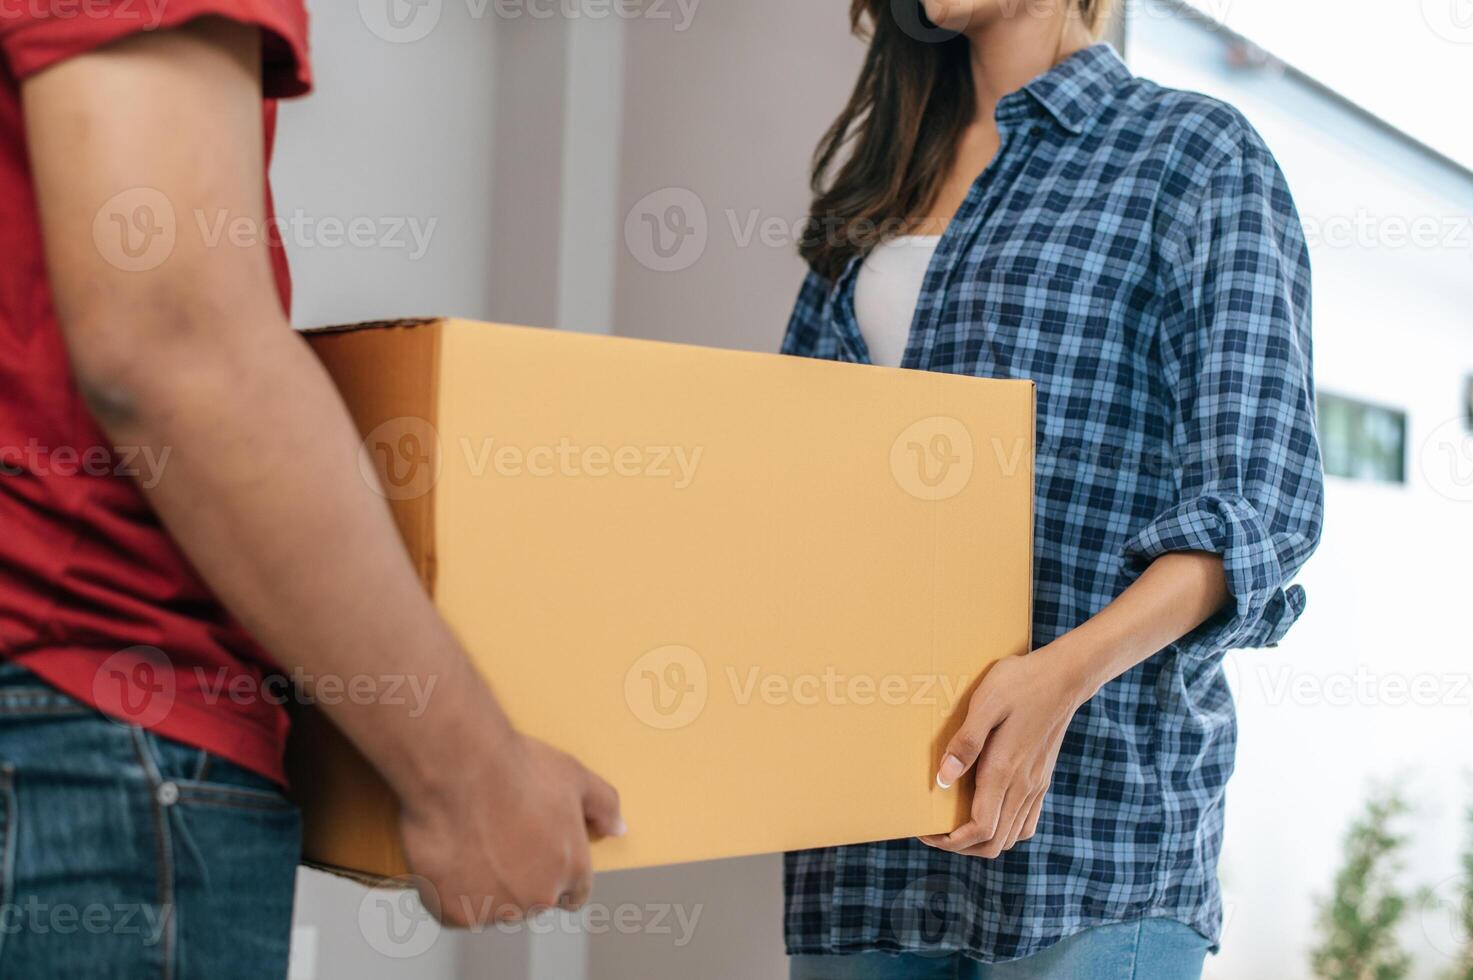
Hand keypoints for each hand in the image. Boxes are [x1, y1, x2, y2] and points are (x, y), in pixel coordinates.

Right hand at [398, 731, 623, 925]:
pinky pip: (454, 908)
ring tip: (471, 841)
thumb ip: (605, 806)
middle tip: (498, 837)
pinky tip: (450, 855)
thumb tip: (619, 828)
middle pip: (531, 899)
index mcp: (571, 871)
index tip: (537, 855)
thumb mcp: (576, 777)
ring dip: (484, 886)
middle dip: (519, 877)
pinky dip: (450, 890)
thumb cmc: (519, 770)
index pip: (572, 893)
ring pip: (492, 906)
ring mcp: (495, 908)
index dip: (556, 872)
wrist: (462, 769)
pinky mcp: (456, 912)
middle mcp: (537, 898)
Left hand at [919, 646, 1095, 858]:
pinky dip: (1004, 830)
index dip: (951, 841)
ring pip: (1011, 837)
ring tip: (955, 825)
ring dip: (982, 841)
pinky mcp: (1043, 779)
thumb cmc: (1020, 683)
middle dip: (961, 846)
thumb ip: (966, 742)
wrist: (1065, 676)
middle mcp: (1024, 786)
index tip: (926, 831)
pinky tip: (989, 813)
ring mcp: (1036, 785)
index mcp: (1005, 771)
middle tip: (934, 830)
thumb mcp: (986, 703)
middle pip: (994, 843)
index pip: (980, 829)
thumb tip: (943, 779)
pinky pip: (1026, 822)